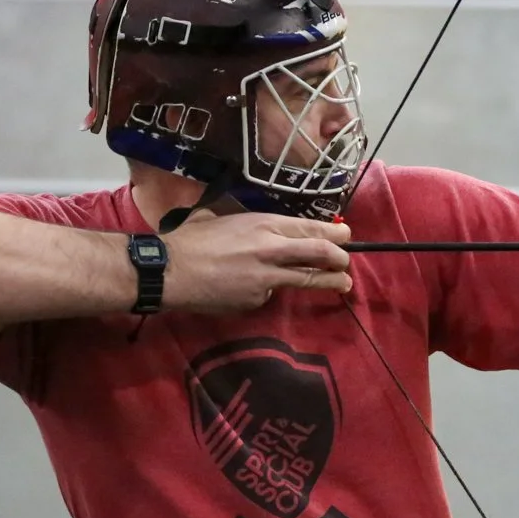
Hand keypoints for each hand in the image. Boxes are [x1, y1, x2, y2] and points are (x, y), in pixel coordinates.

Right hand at [159, 211, 352, 314]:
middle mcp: (272, 249)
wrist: (171, 271)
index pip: (311, 229)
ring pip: (307, 279)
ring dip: (330, 282)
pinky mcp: (257, 300)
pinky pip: (270, 294)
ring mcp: (267, 278)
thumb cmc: (191, 239)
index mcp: (264, 224)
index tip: (345, 236)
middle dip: (341, 258)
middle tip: (346, 262)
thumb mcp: (224, 217)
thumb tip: (264, 229)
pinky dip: (268, 291)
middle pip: (321, 253)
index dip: (334, 234)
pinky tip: (251, 288)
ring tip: (343, 284)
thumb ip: (251, 224)